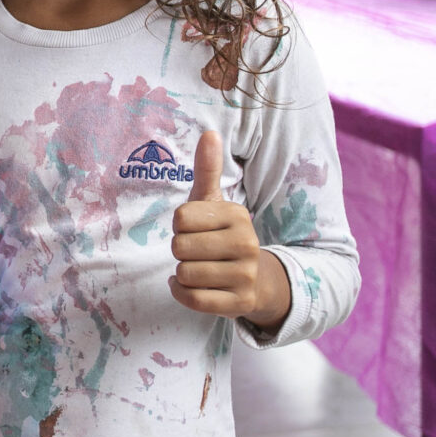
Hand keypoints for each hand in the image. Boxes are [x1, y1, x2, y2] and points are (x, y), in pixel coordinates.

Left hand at [169, 131, 289, 329]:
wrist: (256, 280)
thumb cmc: (222, 236)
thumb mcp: (214, 203)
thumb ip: (207, 170)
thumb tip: (209, 132)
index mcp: (238, 215)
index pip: (181, 217)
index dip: (179, 225)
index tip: (195, 228)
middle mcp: (247, 244)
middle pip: (179, 247)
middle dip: (180, 251)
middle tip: (198, 252)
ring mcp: (246, 276)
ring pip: (184, 274)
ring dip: (182, 273)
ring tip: (200, 269)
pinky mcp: (240, 304)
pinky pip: (191, 298)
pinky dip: (181, 292)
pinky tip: (190, 286)